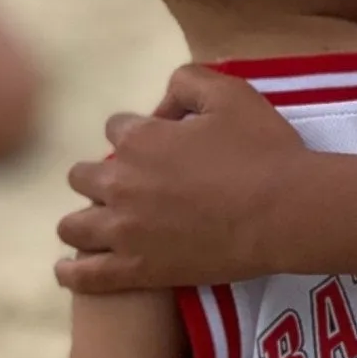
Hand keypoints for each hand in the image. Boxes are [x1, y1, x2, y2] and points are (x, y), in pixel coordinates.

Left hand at [56, 67, 307, 292]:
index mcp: (141, 139)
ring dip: (85, 219)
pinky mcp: (135, 271)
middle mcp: (120, 184)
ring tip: (108, 221)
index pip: (116, 128)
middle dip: (104, 174)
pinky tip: (74, 267)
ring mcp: (123, 232)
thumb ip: (189, 81)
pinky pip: (82, 276)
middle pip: (82, 176)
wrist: (284, 211)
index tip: (164, 142)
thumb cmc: (263, 150)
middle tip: (138, 184)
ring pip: (72, 225)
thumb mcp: (233, 94)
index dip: (141, 131)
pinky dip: (72, 271)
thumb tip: (164, 98)